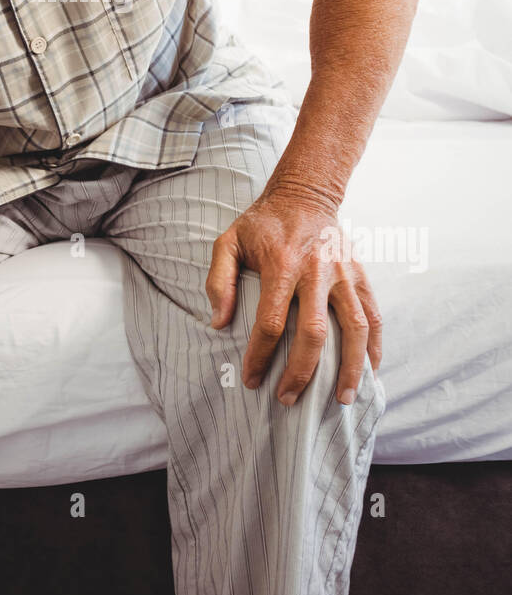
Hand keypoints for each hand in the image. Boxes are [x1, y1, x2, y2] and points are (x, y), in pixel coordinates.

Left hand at [205, 190, 381, 406]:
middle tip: (288, 399)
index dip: (260, 355)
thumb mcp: (228, 241)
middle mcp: (316, 270)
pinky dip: (375, 346)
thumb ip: (219, 280)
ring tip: (341, 400)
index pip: (271, 321)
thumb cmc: (262, 224)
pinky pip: (374, 315)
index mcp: (282, 263)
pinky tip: (370, 371)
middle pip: (314, 332)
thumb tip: (218, 323)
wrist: (305, 194)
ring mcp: (343, 274)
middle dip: (301, 372)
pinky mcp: (360, 275)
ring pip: (355, 328)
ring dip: (350, 368)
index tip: (252, 379)